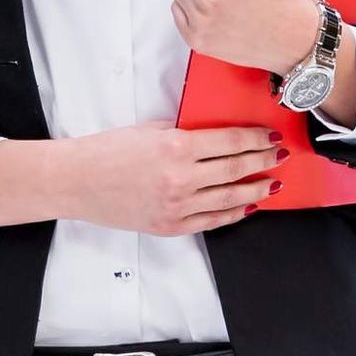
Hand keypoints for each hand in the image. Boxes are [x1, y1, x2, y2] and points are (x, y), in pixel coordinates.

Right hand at [0, 123, 284, 237]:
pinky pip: (212, 221)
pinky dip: (233, 214)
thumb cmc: (106, 152)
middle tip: (278, 156)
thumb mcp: (149, 129)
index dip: (255, 138)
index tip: (269, 135)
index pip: (230, 142)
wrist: (77, 182)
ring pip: (230, 198)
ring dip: (256, 189)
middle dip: (263, 161)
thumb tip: (215, 135)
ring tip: (272, 183)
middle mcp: (181, 178)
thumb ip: (184, 131)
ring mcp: (177, 205)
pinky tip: (247, 206)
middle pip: (236, 169)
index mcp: (176, 147)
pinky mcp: (170, 226)